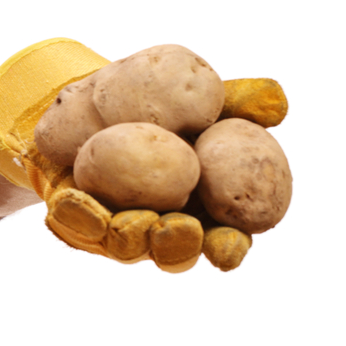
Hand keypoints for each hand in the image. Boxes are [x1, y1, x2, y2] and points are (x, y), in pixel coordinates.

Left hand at [0, 39, 286, 272]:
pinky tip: (68, 201)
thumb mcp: (200, 96)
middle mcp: (165, 225)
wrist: (91, 102)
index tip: (231, 244)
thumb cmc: (162, 105)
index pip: (226, 238)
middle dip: (178, 245)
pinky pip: (76, 222)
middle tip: (180, 228)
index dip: (230, 246)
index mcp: (205, 208)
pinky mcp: (77, 219)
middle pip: (176, 249)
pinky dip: (75, 213)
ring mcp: (120, 228)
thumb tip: (277, 102)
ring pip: (126, 243)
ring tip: (131, 220)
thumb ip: (238, 102)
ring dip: (129, 234)